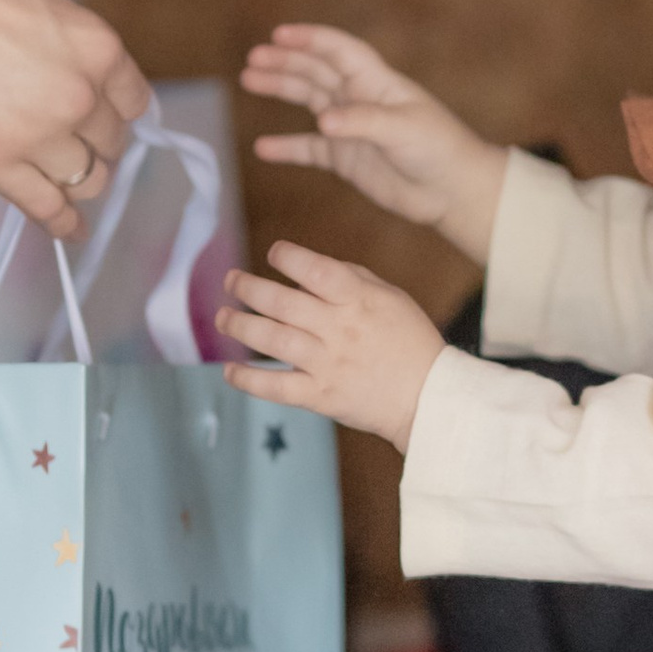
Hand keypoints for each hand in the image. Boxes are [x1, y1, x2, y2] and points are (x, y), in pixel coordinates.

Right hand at [0, 0, 148, 236]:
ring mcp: (39, 134)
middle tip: (68, 142)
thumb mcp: (35, 4)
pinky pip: (47, 207)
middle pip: (109, 142)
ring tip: (65, 182)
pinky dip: (64, 223)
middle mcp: (79, 94)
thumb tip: (64, 86)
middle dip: (92, 142)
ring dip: (78, 180)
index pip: (133, 100)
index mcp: (96, 47)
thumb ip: (61, 51)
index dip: (115, 112)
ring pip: (87, 180)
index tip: (103, 120)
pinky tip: (71, 229)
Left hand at [217, 246, 444, 449]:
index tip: (274, 253)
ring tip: (224, 317)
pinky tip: (230, 371)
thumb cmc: (410, 341)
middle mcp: (340, 330)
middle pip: (283, 303)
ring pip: (273, 340)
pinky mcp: (320, 396)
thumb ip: (350, 277)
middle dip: (249, 288)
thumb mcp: (390, 296)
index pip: (316, 271)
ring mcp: (328, 364)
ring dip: (240, 326)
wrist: (428, 397)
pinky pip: (276, 387)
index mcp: (359, 300)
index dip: (289, 257)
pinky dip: (248, 380)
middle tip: (232, 281)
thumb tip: (307, 265)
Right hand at [240, 26, 507, 262]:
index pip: (339, 51)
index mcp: (376, 83)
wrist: (453, 191)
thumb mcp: (403, 130)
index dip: (310, 39)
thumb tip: (323, 121)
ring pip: (309, 100)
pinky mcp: (347, 159)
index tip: (279, 34)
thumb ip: (362, 123)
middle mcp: (360, 99)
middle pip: (316, 71)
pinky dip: (287, 147)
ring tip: (250, 80)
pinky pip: (309, 149)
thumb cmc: (438, 150)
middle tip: (253, 58)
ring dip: (281, 88)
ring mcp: (351, 128)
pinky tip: (263, 147)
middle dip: (285, 61)